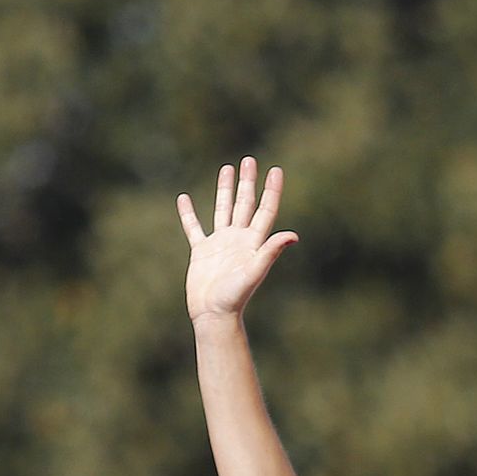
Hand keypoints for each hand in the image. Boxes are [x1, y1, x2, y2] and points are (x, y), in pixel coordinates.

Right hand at [177, 158, 297, 323]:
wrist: (213, 315)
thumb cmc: (235, 297)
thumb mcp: (254, 271)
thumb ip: (271, 251)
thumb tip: (293, 235)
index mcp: (253, 243)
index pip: (265, 211)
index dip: (271, 191)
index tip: (276, 170)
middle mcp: (238, 240)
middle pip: (245, 204)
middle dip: (248, 182)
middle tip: (250, 160)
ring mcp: (220, 244)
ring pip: (223, 210)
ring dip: (225, 190)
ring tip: (227, 168)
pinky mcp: (201, 252)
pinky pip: (194, 228)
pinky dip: (188, 214)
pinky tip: (183, 198)